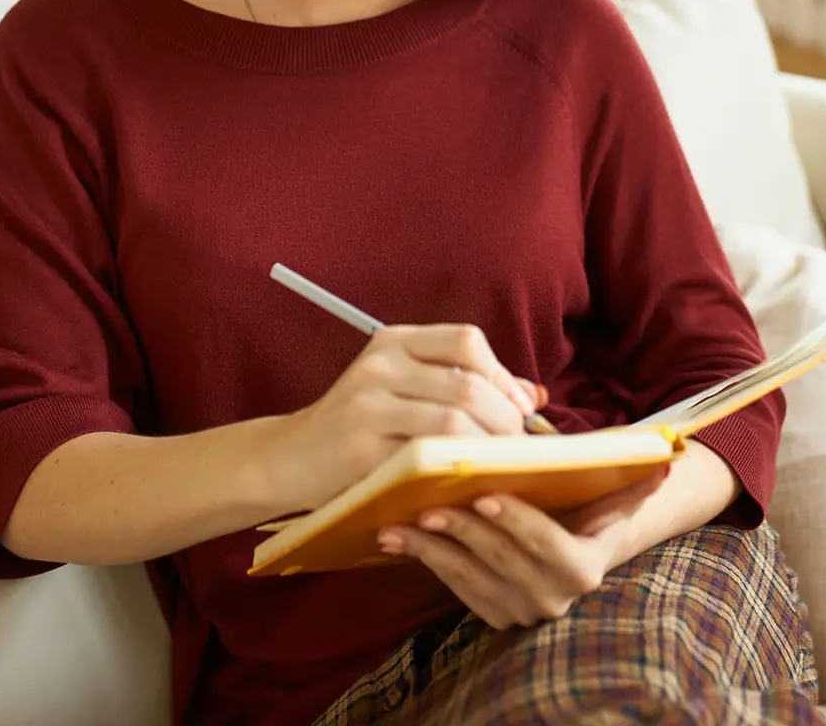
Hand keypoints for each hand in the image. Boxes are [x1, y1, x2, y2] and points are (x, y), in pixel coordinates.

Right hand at [282, 325, 543, 509]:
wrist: (291, 457)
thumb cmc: (361, 424)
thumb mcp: (405, 388)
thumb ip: (464, 384)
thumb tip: (534, 395)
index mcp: (394, 341)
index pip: (465, 341)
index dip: (502, 375)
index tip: (520, 409)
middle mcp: (380, 366)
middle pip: (466, 385)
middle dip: (505, 421)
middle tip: (518, 449)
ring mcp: (366, 407)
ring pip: (452, 422)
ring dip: (487, 449)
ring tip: (498, 467)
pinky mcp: (360, 450)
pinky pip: (425, 459)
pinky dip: (456, 471)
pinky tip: (466, 483)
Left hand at [377, 474, 666, 629]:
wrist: (579, 541)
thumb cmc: (592, 503)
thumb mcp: (615, 490)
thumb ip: (637, 477)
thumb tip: (667, 459)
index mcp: (586, 566)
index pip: (551, 548)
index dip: (518, 523)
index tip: (486, 493)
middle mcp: (556, 598)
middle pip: (503, 563)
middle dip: (465, 531)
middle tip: (431, 501)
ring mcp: (522, 610)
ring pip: (472, 579)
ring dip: (434, 549)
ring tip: (402, 521)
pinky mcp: (492, 613)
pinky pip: (455, 589)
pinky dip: (427, 561)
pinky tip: (398, 538)